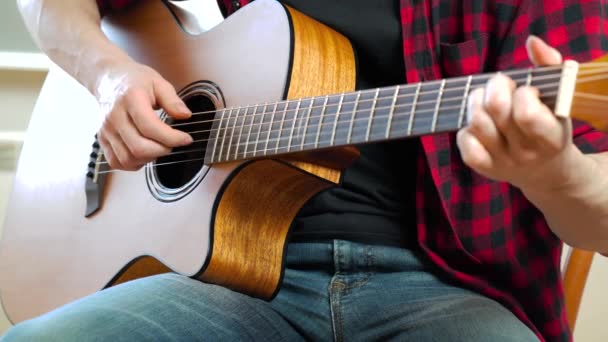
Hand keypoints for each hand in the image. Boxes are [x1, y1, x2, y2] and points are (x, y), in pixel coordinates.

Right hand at [95, 61, 192, 170]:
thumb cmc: (134, 80)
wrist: (108, 79)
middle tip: (173, 143)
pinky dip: (133, 163)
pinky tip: (144, 153)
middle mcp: (115, 116)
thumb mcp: (158, 82)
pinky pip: (116, 162)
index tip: (185, 138)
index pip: (150, 127)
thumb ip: (173, 100)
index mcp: (131, 99)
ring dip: (149, 158)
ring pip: (128, 159)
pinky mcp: (103, 139)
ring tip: (159, 146)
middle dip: (163, 150)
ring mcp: (107, 130)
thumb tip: (185, 115)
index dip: (172, 138)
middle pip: (139, 147)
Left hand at [456, 35, 582, 191]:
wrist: (545, 170)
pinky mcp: (484, 168)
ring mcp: (503, 162)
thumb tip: (532, 42)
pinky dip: (465, 129)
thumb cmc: (551, 124)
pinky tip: (477, 123)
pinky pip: (465, 144)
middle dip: (494, 86)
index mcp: (551, 136)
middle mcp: (526, 152)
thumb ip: (550, 66)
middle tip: (499, 85)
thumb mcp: (560, 98)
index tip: (526, 90)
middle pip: (496, 110)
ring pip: (477, 124)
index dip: (522, 93)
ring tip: (484, 99)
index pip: (526, 113)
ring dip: (475, 102)